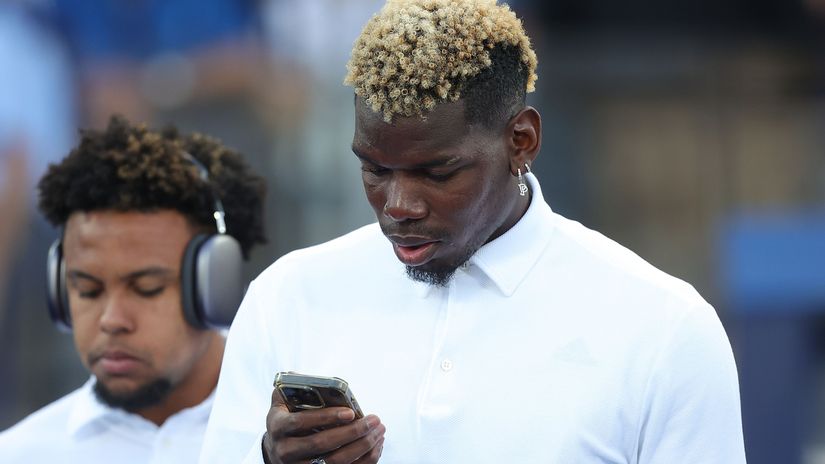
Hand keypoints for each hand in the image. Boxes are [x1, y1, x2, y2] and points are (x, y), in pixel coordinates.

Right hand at [263, 388, 384, 463]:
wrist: (277, 451)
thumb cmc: (286, 421)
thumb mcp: (282, 404)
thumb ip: (291, 388)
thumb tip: (303, 375)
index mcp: (277, 427)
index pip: (301, 422)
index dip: (326, 417)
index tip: (350, 412)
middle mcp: (284, 451)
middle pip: (321, 444)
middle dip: (351, 433)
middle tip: (373, 421)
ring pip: (334, 462)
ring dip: (361, 448)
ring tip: (379, 432)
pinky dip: (363, 460)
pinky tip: (375, 446)